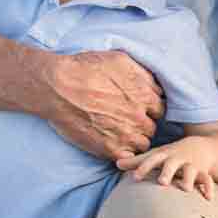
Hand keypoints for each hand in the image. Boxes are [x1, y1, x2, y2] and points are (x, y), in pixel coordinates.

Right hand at [40, 50, 164, 162]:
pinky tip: (113, 145)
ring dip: (134, 140)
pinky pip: (128, 157)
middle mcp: (138, 116)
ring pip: (142, 144)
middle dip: (142, 124)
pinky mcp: (110, 149)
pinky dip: (123, 153)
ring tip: (118, 133)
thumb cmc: (85, 69)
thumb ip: (143, 75)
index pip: (159, 109)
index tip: (138, 109)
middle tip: (126, 121)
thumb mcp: (120, 60)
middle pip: (152, 128)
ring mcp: (125, 134)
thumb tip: (155, 86)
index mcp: (143, 95)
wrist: (57, 86)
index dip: (148, 109)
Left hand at [119, 140, 214, 198]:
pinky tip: (207, 198)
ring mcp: (191, 165)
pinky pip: (208, 180)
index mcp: (164, 155)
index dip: (143, 168)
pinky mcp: (204, 172)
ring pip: (191, 171)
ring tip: (186, 189)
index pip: (152, 160)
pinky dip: (208, 188)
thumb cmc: (171, 155)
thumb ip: (137, 161)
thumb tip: (116, 163)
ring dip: (189, 179)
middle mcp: (177, 159)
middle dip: (167, 172)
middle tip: (162, 183)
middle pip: (172, 164)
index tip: (135, 177)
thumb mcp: (156, 155)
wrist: (200, 146)